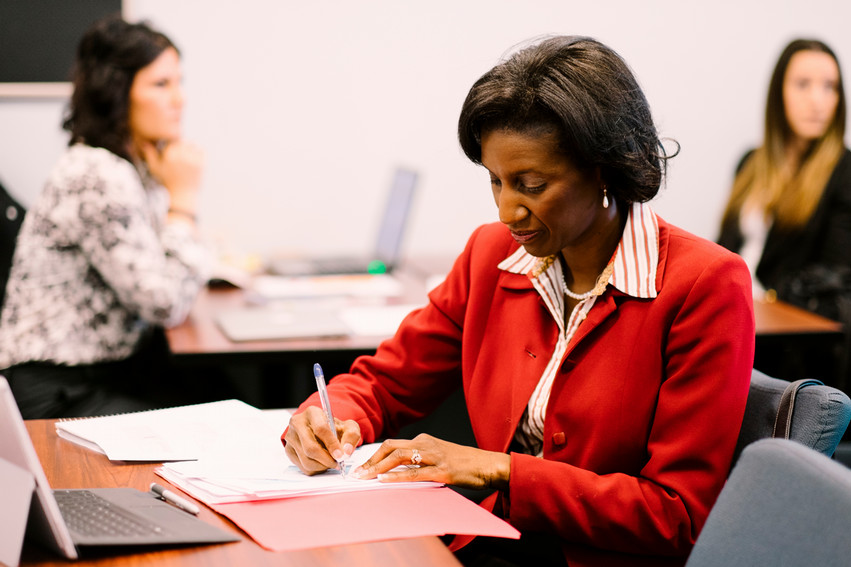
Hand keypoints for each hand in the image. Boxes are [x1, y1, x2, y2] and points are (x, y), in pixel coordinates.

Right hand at [140, 140, 203, 211]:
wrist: (182, 194)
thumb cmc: (167, 182)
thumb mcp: (155, 169)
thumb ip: (150, 155)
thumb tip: (144, 143)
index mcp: (170, 155)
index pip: (172, 142)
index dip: (171, 148)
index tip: (171, 156)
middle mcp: (182, 155)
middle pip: (182, 143)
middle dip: (180, 149)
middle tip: (179, 159)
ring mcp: (193, 159)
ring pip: (192, 145)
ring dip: (189, 149)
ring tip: (186, 159)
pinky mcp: (201, 163)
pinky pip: (201, 150)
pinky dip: (198, 153)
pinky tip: (193, 160)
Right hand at [283, 406, 360, 474]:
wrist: (322, 430)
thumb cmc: (334, 428)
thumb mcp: (348, 427)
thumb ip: (351, 436)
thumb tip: (346, 451)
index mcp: (312, 413)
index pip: (321, 429)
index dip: (332, 444)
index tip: (340, 455)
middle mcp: (297, 423)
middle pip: (310, 448)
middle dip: (327, 459)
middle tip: (337, 463)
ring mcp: (290, 437)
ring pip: (306, 460)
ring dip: (322, 466)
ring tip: (330, 462)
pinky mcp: (288, 450)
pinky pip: (302, 466)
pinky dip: (315, 469)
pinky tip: (322, 463)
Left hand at [353, 433, 510, 490]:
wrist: (487, 465)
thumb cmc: (462, 463)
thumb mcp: (437, 458)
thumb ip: (418, 462)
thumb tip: (395, 473)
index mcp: (423, 440)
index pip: (391, 445)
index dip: (373, 456)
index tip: (360, 468)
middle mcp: (425, 444)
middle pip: (390, 447)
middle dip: (370, 461)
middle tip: (357, 474)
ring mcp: (434, 456)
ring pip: (399, 457)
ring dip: (379, 468)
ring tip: (365, 478)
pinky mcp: (442, 470)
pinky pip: (415, 473)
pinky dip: (398, 477)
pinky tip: (385, 481)